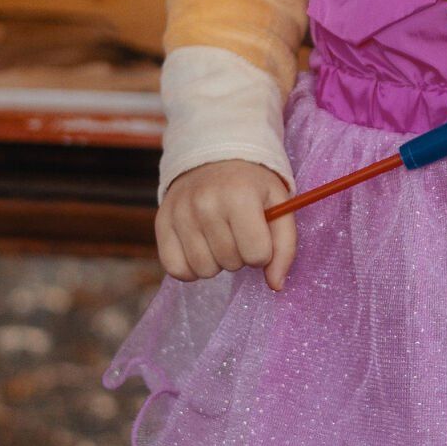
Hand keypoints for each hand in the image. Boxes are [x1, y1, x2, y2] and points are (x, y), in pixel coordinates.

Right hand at [155, 161, 296, 290]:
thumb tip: (276, 285)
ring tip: (218, 238)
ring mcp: (180, 213)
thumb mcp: (279, 206)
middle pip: (230, 263)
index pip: (257, 255)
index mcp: (240, 196)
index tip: (259, 234)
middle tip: (237, 232)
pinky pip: (175, 269)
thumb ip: (284, 247)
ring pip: (204, 269)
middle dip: (240, 255)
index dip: (263, 251)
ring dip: (216, 262)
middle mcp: (206, 203)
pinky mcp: (162, 222)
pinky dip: (190, 268)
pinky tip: (199, 249)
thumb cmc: (251, 187)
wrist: (213, 159)